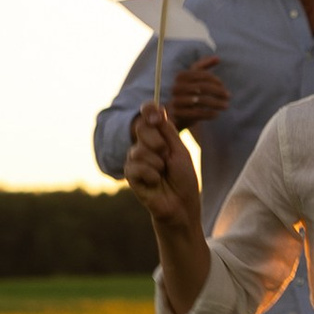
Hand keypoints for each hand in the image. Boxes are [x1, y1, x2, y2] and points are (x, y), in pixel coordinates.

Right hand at [123, 103, 204, 232]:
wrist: (181, 204)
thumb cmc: (183, 178)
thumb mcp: (180, 151)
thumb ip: (167, 131)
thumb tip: (157, 109)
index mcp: (158, 137)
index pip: (147, 116)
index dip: (148, 110)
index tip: (156, 115)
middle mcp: (144, 145)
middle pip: (141, 128)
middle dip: (158, 142)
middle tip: (167, 156)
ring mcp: (135, 160)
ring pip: (138, 150)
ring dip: (157, 163)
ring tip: (163, 174)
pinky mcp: (130, 175)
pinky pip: (136, 167)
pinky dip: (151, 175)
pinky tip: (155, 183)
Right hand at [166, 52, 229, 124]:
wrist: (176, 113)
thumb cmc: (189, 92)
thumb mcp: (194, 77)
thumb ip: (204, 65)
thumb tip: (218, 58)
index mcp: (181, 76)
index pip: (202, 75)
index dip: (215, 80)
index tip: (223, 86)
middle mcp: (176, 87)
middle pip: (202, 87)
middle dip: (218, 92)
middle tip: (229, 96)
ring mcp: (176, 101)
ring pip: (201, 101)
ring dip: (217, 103)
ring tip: (226, 106)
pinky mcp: (178, 114)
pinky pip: (197, 113)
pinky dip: (209, 114)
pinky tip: (216, 114)